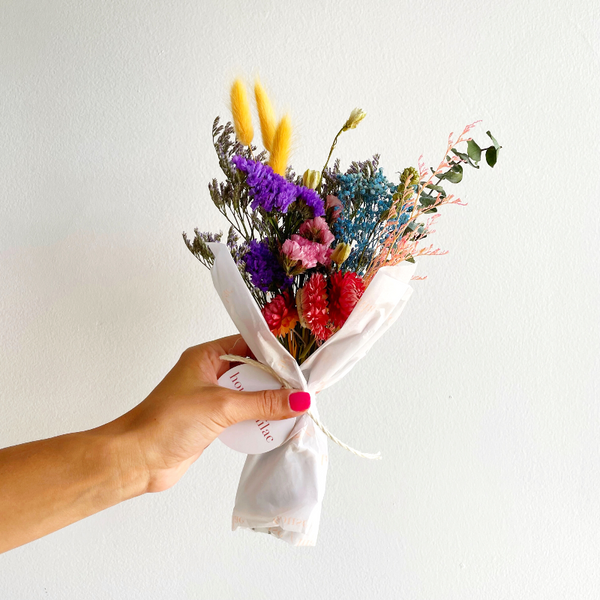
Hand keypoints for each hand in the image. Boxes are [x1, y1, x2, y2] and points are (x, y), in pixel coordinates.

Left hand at [109, 334, 310, 492]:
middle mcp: (209, 373)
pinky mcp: (212, 420)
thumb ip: (262, 402)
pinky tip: (277, 423)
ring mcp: (211, 397)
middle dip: (276, 379)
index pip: (247, 344)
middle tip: (302, 387)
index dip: (273, 352)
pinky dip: (258, 417)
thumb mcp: (222, 406)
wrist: (137, 459)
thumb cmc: (168, 422)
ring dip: (269, 400)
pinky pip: (242, 414)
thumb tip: (298, 399)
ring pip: (249, 393)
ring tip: (296, 406)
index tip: (299, 362)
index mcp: (206, 357)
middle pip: (252, 369)